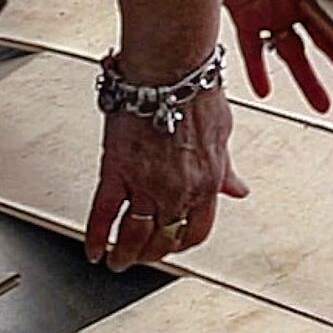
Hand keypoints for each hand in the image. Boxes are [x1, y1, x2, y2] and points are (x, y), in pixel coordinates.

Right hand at [82, 87, 247, 271]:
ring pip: (134, 234)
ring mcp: (146, 184)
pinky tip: (93, 250)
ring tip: (117, 261)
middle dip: (151, 253)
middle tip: (140, 257)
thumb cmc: (196, 94)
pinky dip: (96, 236)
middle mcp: (178, 190)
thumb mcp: (223, 136)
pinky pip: (103, 214)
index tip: (172, 246)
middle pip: (163, 238)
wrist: (170, 72)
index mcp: (206, 182)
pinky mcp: (116, 172)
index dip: (181, 243)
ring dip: (125, 253)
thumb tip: (239, 189)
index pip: (196, 230)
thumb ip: (226, 170)